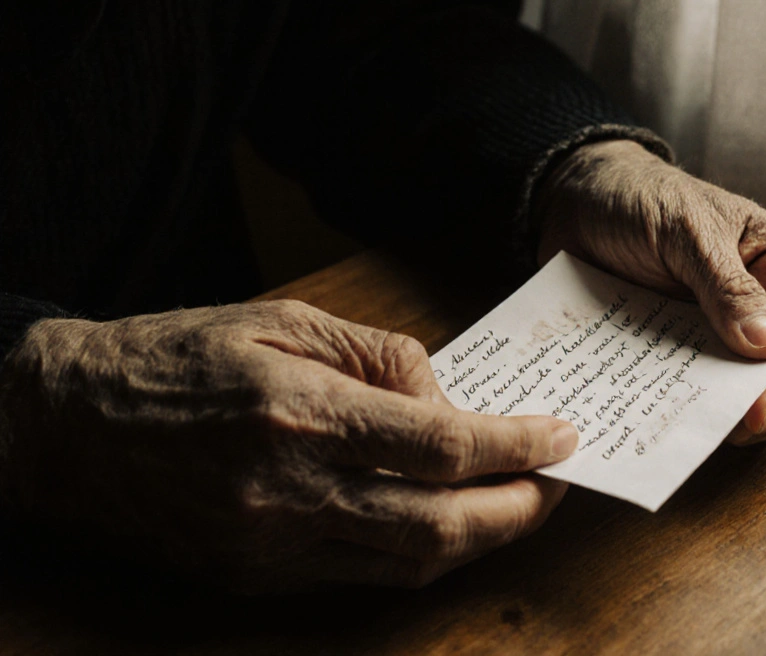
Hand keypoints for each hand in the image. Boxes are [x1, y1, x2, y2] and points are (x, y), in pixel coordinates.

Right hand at [0, 301, 577, 591]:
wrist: (70, 426)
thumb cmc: (179, 357)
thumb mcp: (284, 321)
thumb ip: (379, 358)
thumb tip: (450, 400)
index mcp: (299, 411)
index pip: (442, 445)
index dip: (516, 446)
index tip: (562, 437)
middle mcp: (290, 489)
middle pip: (440, 525)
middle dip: (518, 509)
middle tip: (558, 483)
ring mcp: (271, 544)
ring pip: (408, 564)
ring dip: (479, 541)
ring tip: (516, 505)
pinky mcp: (256, 577)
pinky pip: (361, 577)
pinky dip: (419, 555)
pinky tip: (447, 527)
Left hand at [535, 139, 765, 444]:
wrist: (581, 200)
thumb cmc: (642, 198)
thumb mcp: (688, 231)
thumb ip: (727, 285)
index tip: (760, 412)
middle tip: (732, 431)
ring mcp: (732, 333)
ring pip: (762, 392)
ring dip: (740, 416)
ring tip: (704, 429)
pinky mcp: (692, 352)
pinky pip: (707, 392)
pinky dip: (699, 411)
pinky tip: (675, 420)